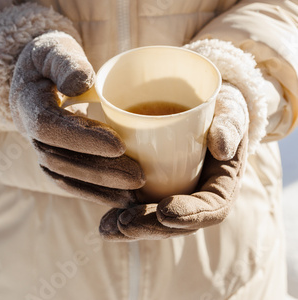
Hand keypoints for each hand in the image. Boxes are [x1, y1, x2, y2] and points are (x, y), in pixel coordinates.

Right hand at [9, 30, 144, 206]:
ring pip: (66, 176)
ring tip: (137, 191)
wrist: (35, 75)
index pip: (50, 127)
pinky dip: (95, 192)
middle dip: (100, 170)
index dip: (82, 139)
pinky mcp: (55, 158)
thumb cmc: (50, 58)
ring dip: (101, 187)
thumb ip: (66, 63)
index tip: (118, 144)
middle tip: (138, 175)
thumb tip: (82, 84)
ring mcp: (41, 148)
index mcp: (27, 103)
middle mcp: (29, 132)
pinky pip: (71, 181)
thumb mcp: (55, 49)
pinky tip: (122, 199)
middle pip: (61, 159)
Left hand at [99, 83, 248, 239]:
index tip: (164, 211)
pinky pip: (142, 206)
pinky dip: (122, 214)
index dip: (189, 214)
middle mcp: (200, 197)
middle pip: (179, 223)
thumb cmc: (222, 109)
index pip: (211, 208)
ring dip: (132, 228)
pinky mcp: (158, 188)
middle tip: (125, 222)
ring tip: (107, 227)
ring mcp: (178, 195)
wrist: (206, 106)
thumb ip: (229, 126)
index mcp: (223, 185)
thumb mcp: (231, 112)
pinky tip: (104, 222)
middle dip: (152, 227)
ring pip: (156, 221)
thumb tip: (221, 147)